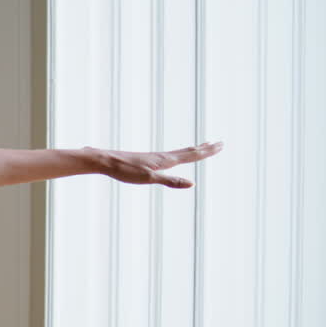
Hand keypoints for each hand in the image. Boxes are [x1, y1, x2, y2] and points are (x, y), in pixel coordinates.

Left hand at [86, 141, 223, 187]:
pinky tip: (173, 157)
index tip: (220, 144)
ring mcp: (154, 157)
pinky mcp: (147, 160)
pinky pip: (169, 155)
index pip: (191, 155)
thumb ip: (170, 181)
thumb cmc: (125, 171)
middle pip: (188, 151)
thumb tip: (192, 183)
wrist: (105, 161)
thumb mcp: (148, 179)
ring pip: (178, 152)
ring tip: (201, 147)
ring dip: (193, 149)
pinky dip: (178, 154)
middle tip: (219, 143)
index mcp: (165, 160)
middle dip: (204, 148)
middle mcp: (162, 156)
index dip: (206, 151)